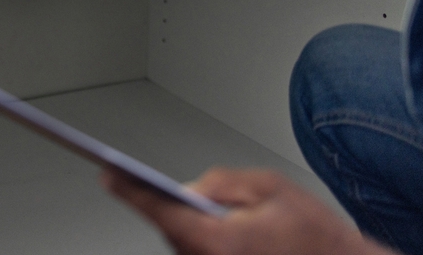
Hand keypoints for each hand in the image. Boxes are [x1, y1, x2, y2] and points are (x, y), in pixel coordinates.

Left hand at [102, 167, 387, 254]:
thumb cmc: (314, 234)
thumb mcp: (270, 187)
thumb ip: (221, 182)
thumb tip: (188, 188)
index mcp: (219, 241)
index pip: (162, 210)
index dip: (131, 191)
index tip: (108, 175)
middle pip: (169, 227)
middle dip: (168, 202)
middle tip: (163, 181)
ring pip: (181, 241)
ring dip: (186, 223)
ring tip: (208, 208)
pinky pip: (196, 253)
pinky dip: (199, 237)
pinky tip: (216, 228)